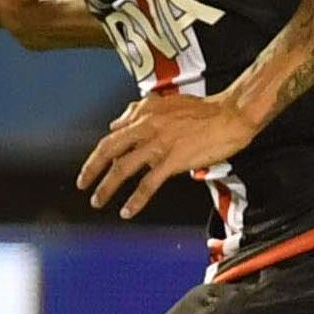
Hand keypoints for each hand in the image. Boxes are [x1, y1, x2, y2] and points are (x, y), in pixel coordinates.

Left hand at [76, 91, 258, 219]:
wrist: (231, 115)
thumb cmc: (205, 110)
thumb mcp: (167, 103)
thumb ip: (139, 111)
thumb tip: (117, 122)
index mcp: (145, 114)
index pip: (113, 135)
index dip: (99, 153)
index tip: (91, 167)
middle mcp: (147, 128)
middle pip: (110, 150)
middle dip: (92, 169)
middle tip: (82, 184)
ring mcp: (159, 145)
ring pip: (124, 168)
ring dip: (107, 187)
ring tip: (98, 201)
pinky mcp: (173, 160)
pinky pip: (148, 183)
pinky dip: (136, 199)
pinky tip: (128, 210)